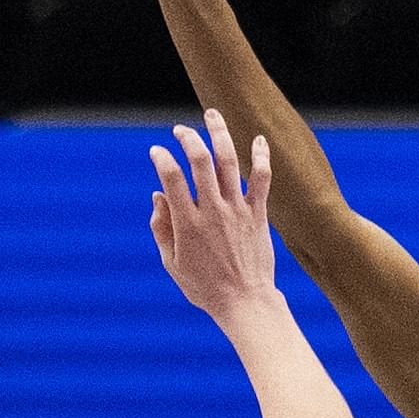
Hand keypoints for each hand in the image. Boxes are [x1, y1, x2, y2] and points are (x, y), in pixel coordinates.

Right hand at [149, 110, 282, 324]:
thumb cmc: (205, 287)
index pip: (171, 179)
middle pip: (200, 161)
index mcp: (188, 223)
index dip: (161, 159)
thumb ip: (161, 228)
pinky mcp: (258, 215)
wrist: (245, 303)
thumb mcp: (172, 263)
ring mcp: (237, 211)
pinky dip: (261, 157)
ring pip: (229, 162)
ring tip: (212, 114)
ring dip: (219, 134)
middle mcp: (213, 211)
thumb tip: (157, 196)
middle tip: (180, 130)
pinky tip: (259, 139)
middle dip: (188, 138)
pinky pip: (262, 180)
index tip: (156, 152)